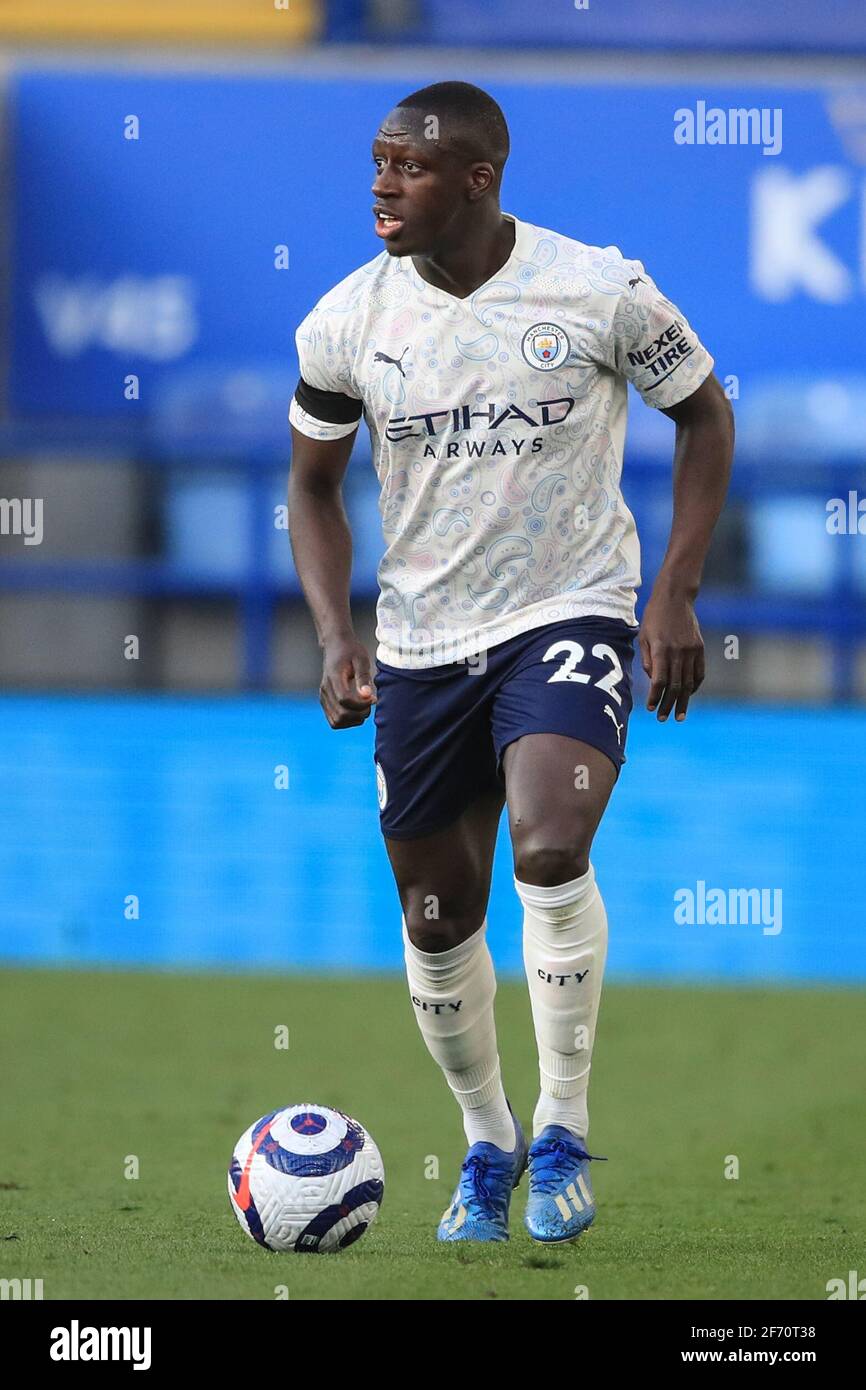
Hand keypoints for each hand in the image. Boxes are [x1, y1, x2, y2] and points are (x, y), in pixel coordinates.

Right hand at [320, 637, 376, 728]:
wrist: (335, 645)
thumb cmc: (351, 651)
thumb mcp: (361, 659)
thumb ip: (363, 677)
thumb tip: (367, 695)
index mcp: (334, 677)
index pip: (345, 700)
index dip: (361, 704)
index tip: (373, 698)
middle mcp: (325, 689)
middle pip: (341, 714)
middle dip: (359, 714)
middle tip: (370, 703)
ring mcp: (323, 697)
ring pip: (336, 721)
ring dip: (353, 720)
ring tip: (364, 708)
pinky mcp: (325, 702)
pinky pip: (334, 721)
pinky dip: (347, 721)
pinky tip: (357, 710)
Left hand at [639, 586, 704, 722]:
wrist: (676, 598)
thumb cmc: (654, 617)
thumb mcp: (644, 637)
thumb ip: (647, 660)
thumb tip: (653, 681)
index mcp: (661, 650)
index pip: (658, 681)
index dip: (655, 697)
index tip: (651, 708)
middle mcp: (678, 652)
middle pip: (675, 686)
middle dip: (668, 705)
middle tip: (663, 718)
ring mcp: (691, 651)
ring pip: (689, 682)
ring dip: (683, 701)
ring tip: (679, 715)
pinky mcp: (700, 648)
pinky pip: (699, 672)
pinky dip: (695, 686)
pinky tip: (689, 695)